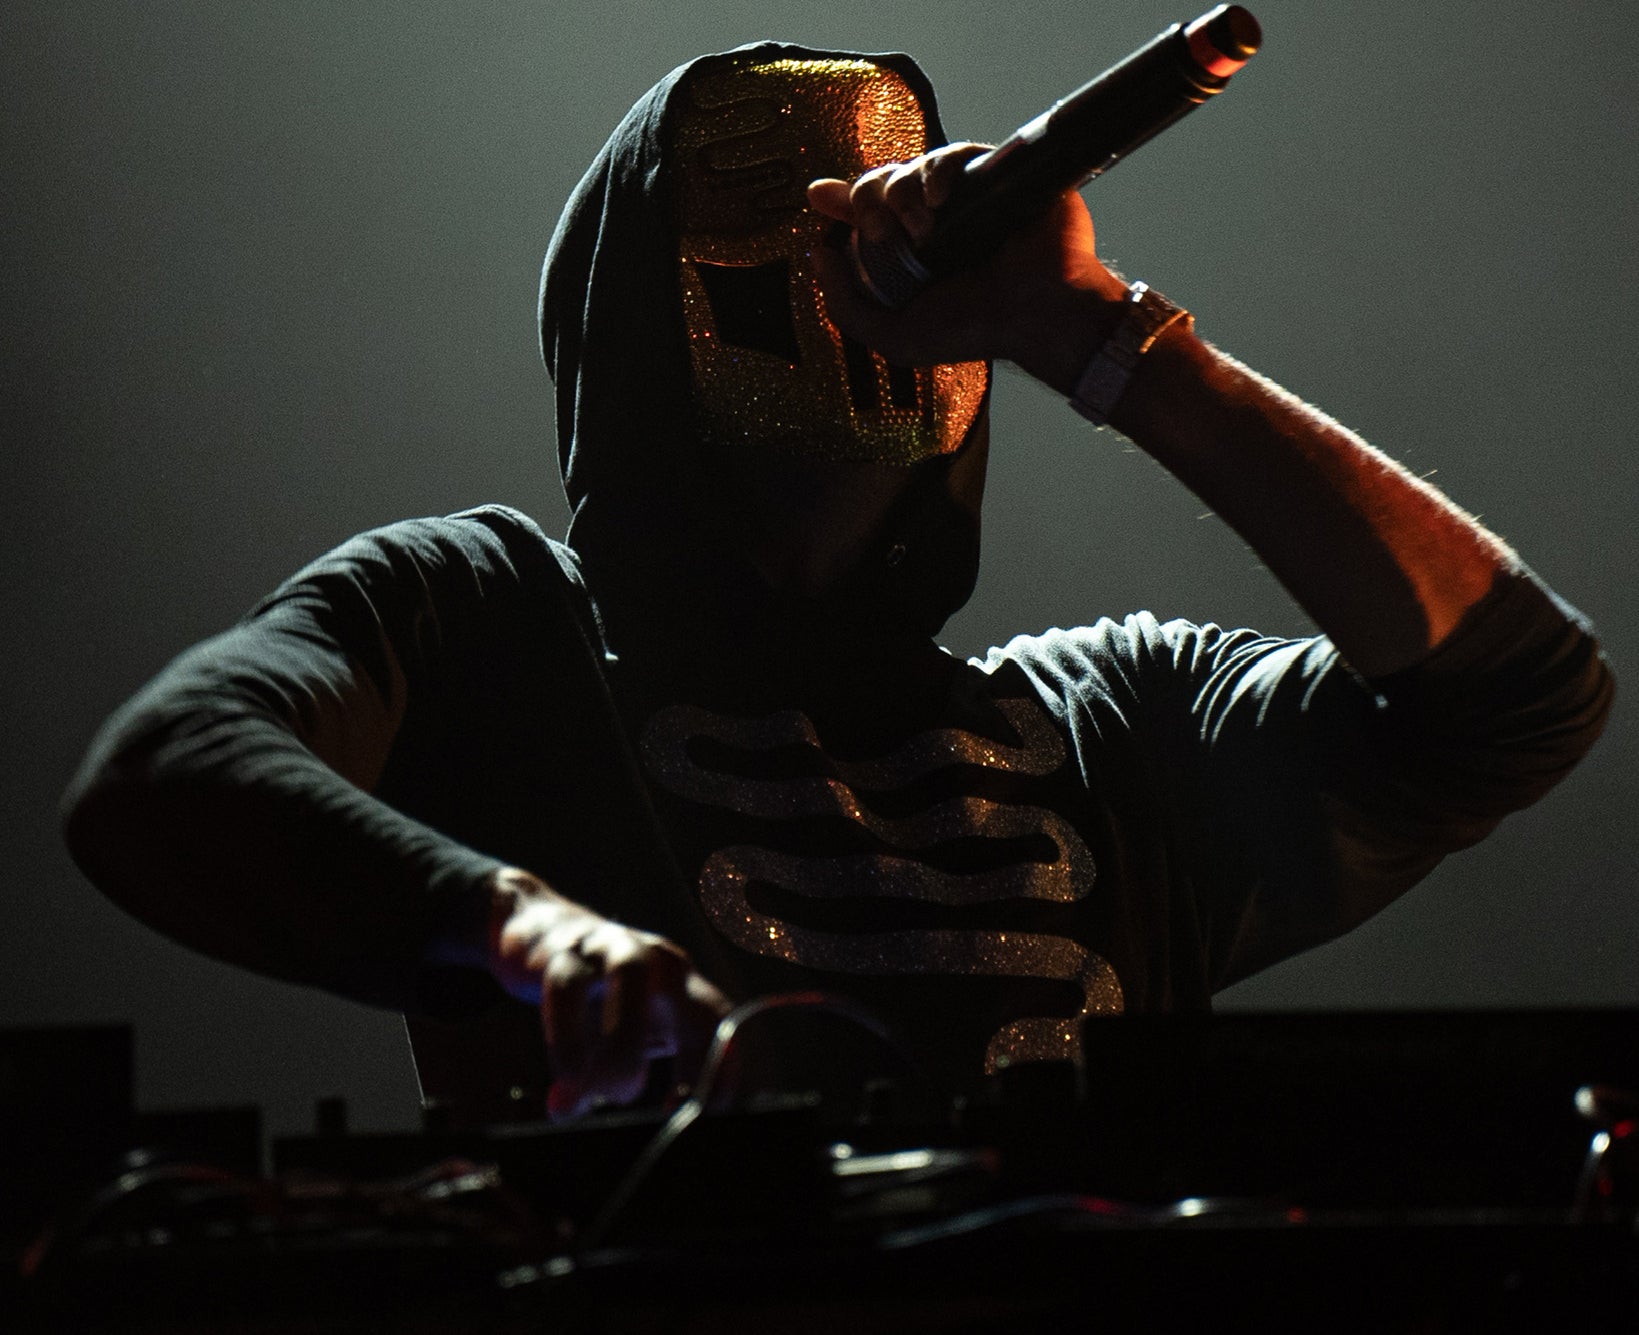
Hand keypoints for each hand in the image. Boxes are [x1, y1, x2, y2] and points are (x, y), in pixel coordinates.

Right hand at [484, 868, 731, 1119]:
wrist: (539, 932)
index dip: (733, 1072)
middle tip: (675, 1115)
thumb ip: (623, 1082)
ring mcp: (616, 948)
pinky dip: (569, 1038)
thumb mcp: (623, 1038)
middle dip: (695, 1064)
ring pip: (631, 980)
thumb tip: (624, 1137)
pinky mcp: (566, 949)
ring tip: (614, 1094)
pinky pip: (567, 988)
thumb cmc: (596, 997)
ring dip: (625, 1043)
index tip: (721, 1118)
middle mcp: (663, 965)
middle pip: (697, 1006)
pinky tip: (569, 1079)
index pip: (726, 1028)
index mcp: (686, 990)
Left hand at [806, 143, 1124, 387]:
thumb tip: (819, 255)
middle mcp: (933, 223)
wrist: (1033, 313)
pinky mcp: (993, 177)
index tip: (819, 198)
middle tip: (882, 232)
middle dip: (870, 201)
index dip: (840, 202)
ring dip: (903, 191)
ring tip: (923, 227)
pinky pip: (955, 153)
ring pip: (912, 166)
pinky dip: (939, 169)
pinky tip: (940, 198)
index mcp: (907, 255)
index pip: (865, 216)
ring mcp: (964, 199)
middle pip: (881, 184)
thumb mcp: (893, 336)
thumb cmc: (972, 330)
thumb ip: (845, 306)